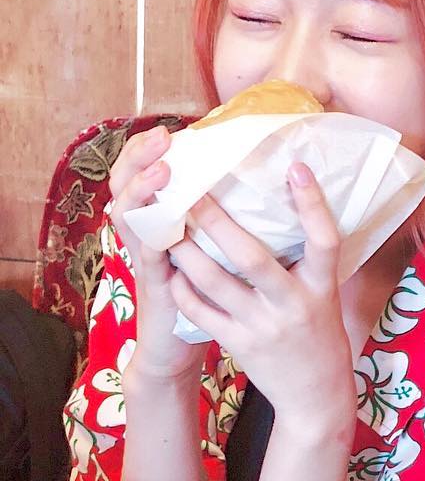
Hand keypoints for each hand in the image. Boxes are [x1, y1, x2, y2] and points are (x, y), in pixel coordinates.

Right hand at [108, 125, 208, 381]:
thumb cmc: (196, 298)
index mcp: (156, 225)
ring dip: (144, 192)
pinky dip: (156, 241)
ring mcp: (146, 264)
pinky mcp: (156, 290)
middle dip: (139, 159)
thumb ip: (209, 221)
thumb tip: (244, 183)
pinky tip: (167, 225)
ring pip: (130, 219)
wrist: (174, 352)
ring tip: (163, 170)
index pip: (138, 177)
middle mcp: (144, 239)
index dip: (145, 151)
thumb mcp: (200, 251)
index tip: (169, 129)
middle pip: (124, 188)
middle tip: (162, 137)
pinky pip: (150, 262)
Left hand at [167, 163, 353, 431]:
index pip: (325, 240)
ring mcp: (264, 327)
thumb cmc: (318, 335)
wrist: (316, 396)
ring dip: (187, 252)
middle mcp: (293, 305)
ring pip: (216, 283)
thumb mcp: (323, 296)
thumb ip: (305, 262)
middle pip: (253, 257)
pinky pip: (202, 312)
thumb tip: (285, 209)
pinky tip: (170, 270)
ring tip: (168, 225)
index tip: (297, 168)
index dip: (313, 204)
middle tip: (192, 190)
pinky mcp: (239, 345)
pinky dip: (182, 289)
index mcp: (321, 287)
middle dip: (217, 222)